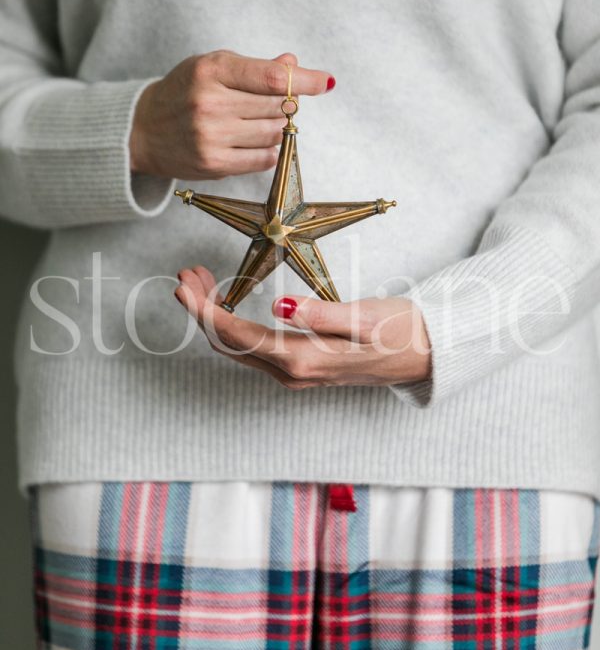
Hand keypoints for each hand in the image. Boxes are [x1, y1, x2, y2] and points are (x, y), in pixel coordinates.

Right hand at [129, 50, 333, 178]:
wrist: (142, 130)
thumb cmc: (184, 92)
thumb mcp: (213, 67)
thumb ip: (255, 67)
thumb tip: (293, 63)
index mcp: (211, 70)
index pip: (270, 77)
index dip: (303, 80)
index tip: (324, 82)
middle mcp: (210, 103)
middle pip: (276, 106)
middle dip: (286, 104)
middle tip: (278, 103)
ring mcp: (211, 136)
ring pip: (273, 133)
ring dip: (277, 126)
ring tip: (259, 120)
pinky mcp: (213, 164)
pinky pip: (263, 158)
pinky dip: (269, 149)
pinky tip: (255, 140)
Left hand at [174, 266, 431, 388]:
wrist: (425, 355)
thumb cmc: (399, 330)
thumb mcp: (364, 317)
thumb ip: (321, 314)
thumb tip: (279, 307)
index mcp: (302, 359)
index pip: (236, 337)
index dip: (204, 312)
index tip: (184, 285)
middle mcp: (292, 373)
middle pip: (228, 345)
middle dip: (200, 311)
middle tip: (186, 275)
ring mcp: (295, 374)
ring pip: (237, 348)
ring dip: (214, 317)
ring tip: (201, 281)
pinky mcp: (301, 367)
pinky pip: (253, 349)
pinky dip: (232, 325)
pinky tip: (229, 302)